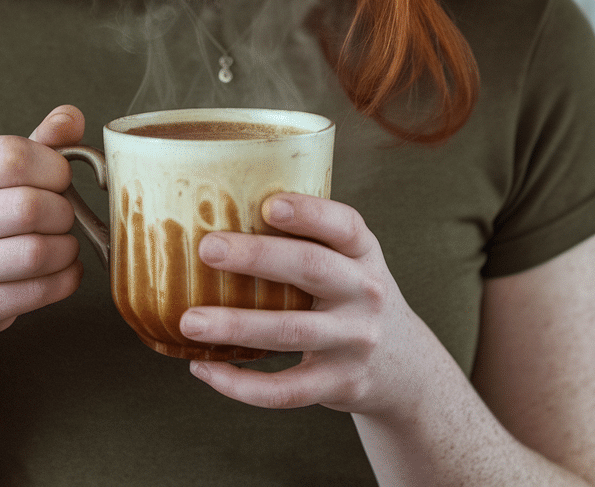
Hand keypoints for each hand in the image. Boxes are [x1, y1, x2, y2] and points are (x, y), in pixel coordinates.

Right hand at [0, 105, 84, 338]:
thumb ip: (37, 142)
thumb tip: (71, 117)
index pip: (7, 156)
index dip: (51, 165)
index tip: (61, 177)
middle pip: (26, 207)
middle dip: (62, 210)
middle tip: (64, 214)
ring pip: (34, 253)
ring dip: (67, 247)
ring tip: (65, 242)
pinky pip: (35, 292)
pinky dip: (65, 279)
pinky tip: (63, 269)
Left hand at [179, 194, 427, 420]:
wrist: (405, 366)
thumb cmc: (353, 296)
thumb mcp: (351, 261)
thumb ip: (309, 239)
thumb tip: (221, 209)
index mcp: (364, 253)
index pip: (344, 225)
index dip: (308, 212)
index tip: (268, 204)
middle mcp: (365, 293)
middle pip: (312, 269)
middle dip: (257, 257)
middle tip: (207, 248)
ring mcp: (354, 341)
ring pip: (291, 331)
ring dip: (236, 325)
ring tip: (189, 321)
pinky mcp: (339, 385)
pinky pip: (286, 390)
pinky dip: (242, 384)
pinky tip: (203, 369)